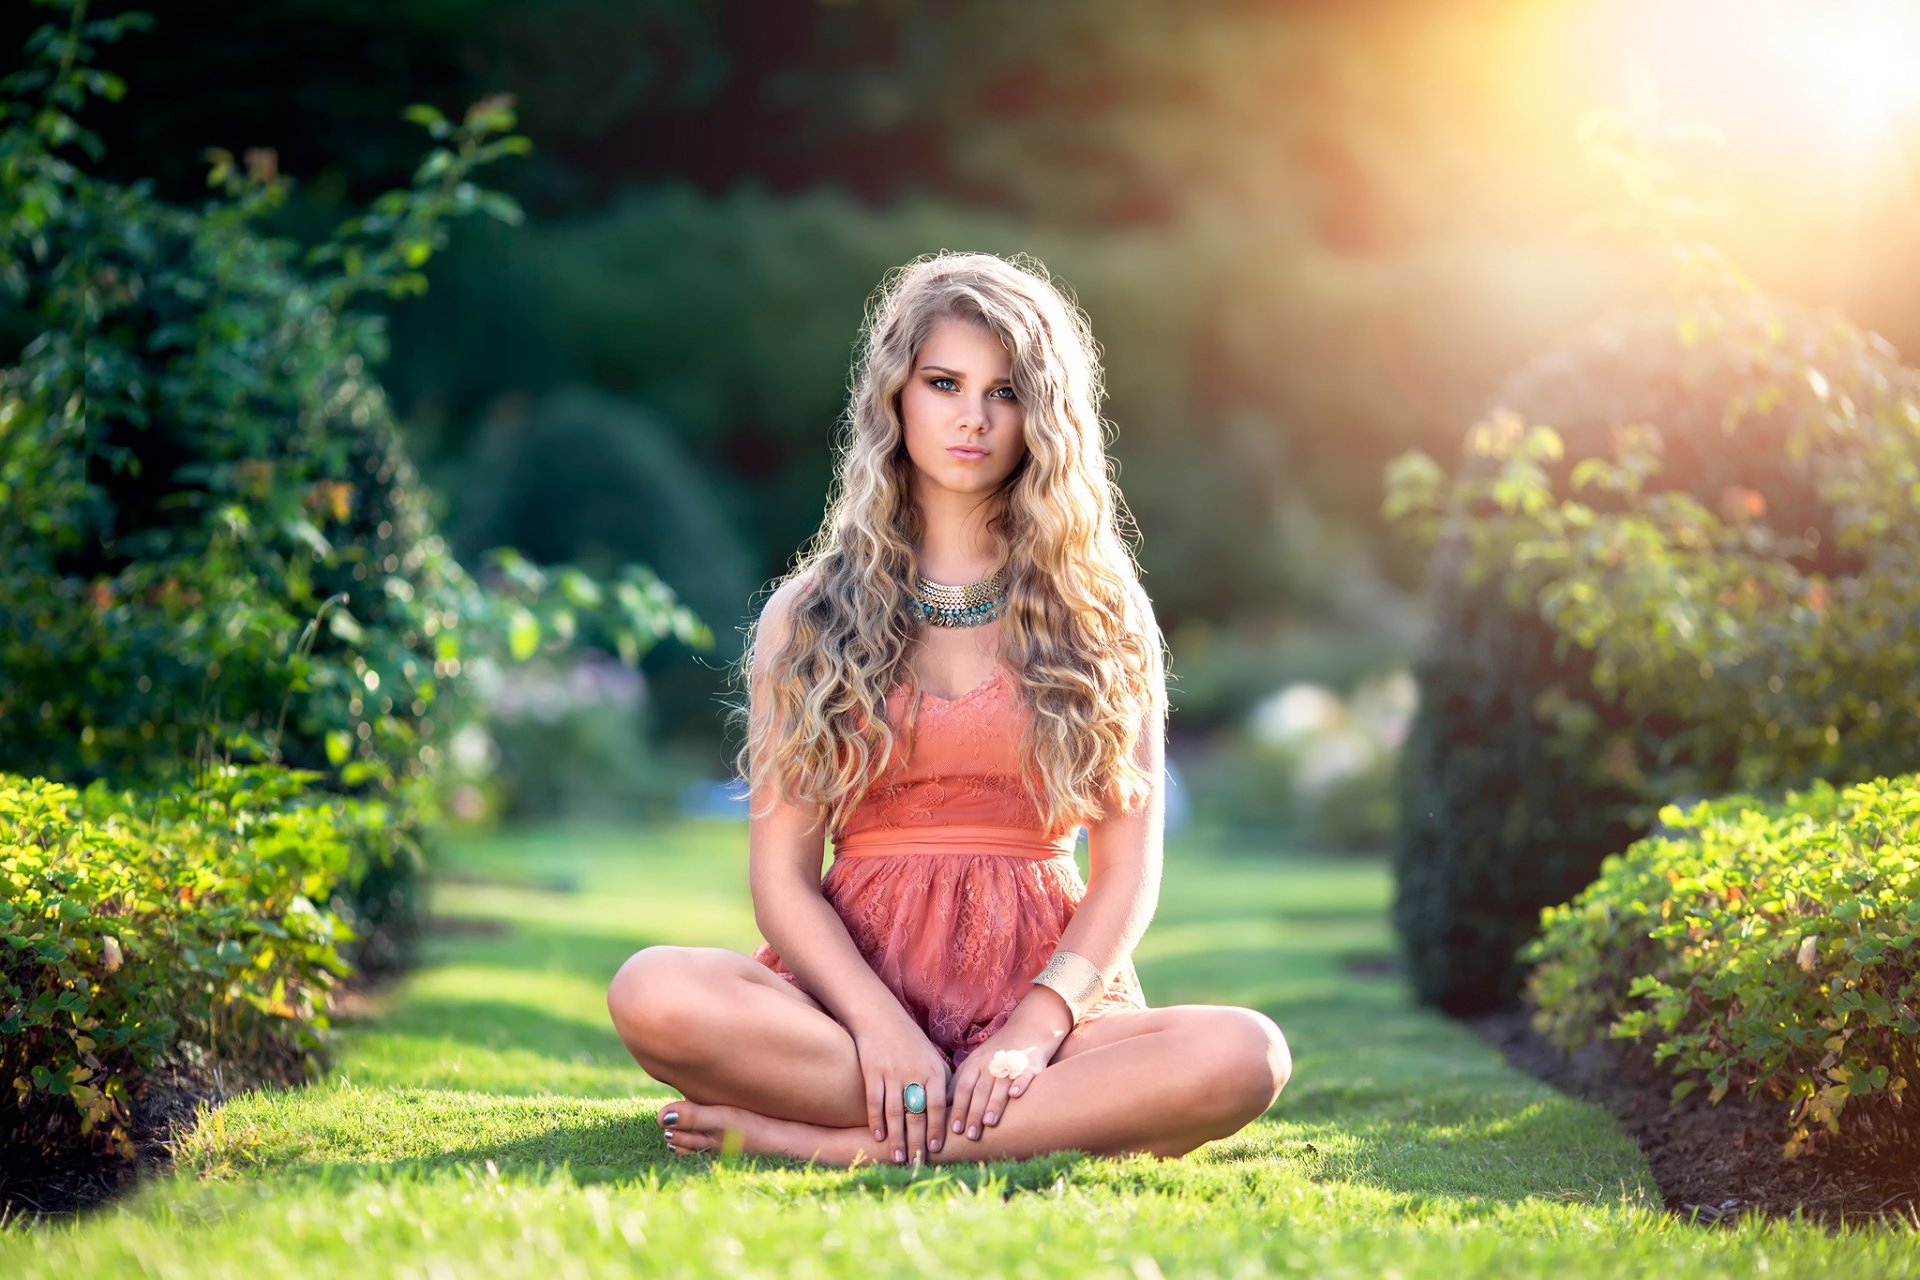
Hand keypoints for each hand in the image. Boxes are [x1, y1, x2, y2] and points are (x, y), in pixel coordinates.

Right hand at [849, 1014, 950, 1164]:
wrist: (881, 1018)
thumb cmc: (912, 1043)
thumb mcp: (933, 1059)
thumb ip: (943, 1084)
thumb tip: (953, 1113)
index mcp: (933, 1070)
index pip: (937, 1105)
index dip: (937, 1128)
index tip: (936, 1148)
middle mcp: (914, 1072)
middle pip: (916, 1114)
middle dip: (917, 1141)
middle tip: (917, 1163)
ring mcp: (892, 1073)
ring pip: (895, 1112)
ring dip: (897, 1138)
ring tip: (899, 1158)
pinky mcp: (872, 1071)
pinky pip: (874, 1102)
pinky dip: (876, 1121)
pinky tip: (879, 1137)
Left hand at [948, 1009, 1058, 1143]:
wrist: (1027, 1029)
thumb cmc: (996, 1053)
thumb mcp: (974, 1064)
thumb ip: (959, 1084)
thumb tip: (942, 1108)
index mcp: (974, 1064)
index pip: (963, 1088)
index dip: (959, 1108)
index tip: (954, 1130)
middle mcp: (990, 1064)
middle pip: (980, 1090)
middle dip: (974, 1113)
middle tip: (970, 1135)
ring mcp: (1010, 1063)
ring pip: (999, 1085)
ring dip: (994, 1104)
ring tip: (989, 1123)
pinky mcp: (1029, 1064)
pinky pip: (1023, 1074)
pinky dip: (1019, 1083)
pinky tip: (1015, 1095)